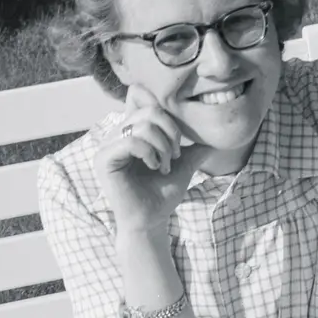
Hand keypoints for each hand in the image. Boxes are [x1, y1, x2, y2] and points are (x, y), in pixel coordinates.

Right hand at [92, 84, 209, 237]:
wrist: (152, 220)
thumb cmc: (162, 194)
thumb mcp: (183, 165)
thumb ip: (193, 148)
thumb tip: (214, 136)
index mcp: (131, 129)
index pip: (141, 96)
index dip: (164, 110)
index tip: (177, 138)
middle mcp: (116, 133)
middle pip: (149, 109)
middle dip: (170, 132)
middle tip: (175, 156)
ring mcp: (107, 145)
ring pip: (142, 125)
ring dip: (162, 146)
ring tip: (165, 166)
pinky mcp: (103, 159)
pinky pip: (131, 141)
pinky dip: (150, 153)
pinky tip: (155, 167)